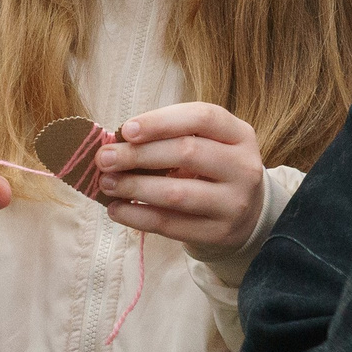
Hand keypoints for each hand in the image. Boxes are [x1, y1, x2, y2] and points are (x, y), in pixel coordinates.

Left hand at [95, 102, 266, 249]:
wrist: (247, 215)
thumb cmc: (213, 170)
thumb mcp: (207, 144)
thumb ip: (171, 137)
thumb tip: (117, 143)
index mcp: (239, 135)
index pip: (202, 118)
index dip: (161, 121)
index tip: (126, 130)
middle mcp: (243, 167)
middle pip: (187, 153)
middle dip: (138, 155)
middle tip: (104, 158)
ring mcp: (234, 203)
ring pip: (176, 193)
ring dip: (134, 187)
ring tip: (106, 183)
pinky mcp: (219, 233)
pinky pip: (170, 225)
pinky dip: (137, 217)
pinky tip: (116, 210)